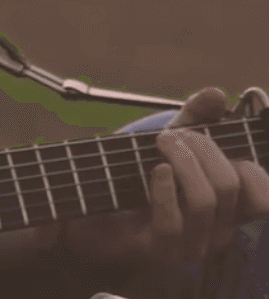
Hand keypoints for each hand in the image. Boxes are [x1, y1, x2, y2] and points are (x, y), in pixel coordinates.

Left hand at [64, 87, 268, 269]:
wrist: (96, 206)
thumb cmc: (142, 173)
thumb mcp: (173, 140)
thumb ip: (196, 116)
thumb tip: (217, 95)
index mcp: (228, 208)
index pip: (263, 197)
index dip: (250, 165)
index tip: (214, 139)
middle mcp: (217, 230)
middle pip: (230, 184)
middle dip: (201, 146)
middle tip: (172, 135)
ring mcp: (191, 245)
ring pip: (205, 200)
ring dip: (181, 159)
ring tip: (160, 142)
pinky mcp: (160, 252)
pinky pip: (173, 222)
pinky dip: (163, 188)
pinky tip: (155, 170)